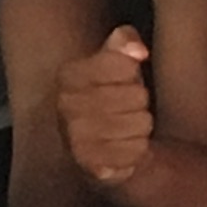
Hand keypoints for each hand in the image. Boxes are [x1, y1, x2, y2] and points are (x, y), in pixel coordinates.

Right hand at [58, 26, 156, 192]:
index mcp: (68, 75)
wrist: (97, 146)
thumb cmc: (111, 95)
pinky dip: (137, 150)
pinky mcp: (89, 165)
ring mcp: (74, 136)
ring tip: (126, 127)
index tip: (123, 80)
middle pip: (138, 95)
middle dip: (140, 102)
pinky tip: (123, 147)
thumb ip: (126, 41)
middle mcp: (65, 104)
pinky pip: (136, 151)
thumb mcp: (116, 61)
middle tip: (126, 108)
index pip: (125, 64)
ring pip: (141, 123)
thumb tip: (138, 50)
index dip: (133, 73)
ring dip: (141, 126)